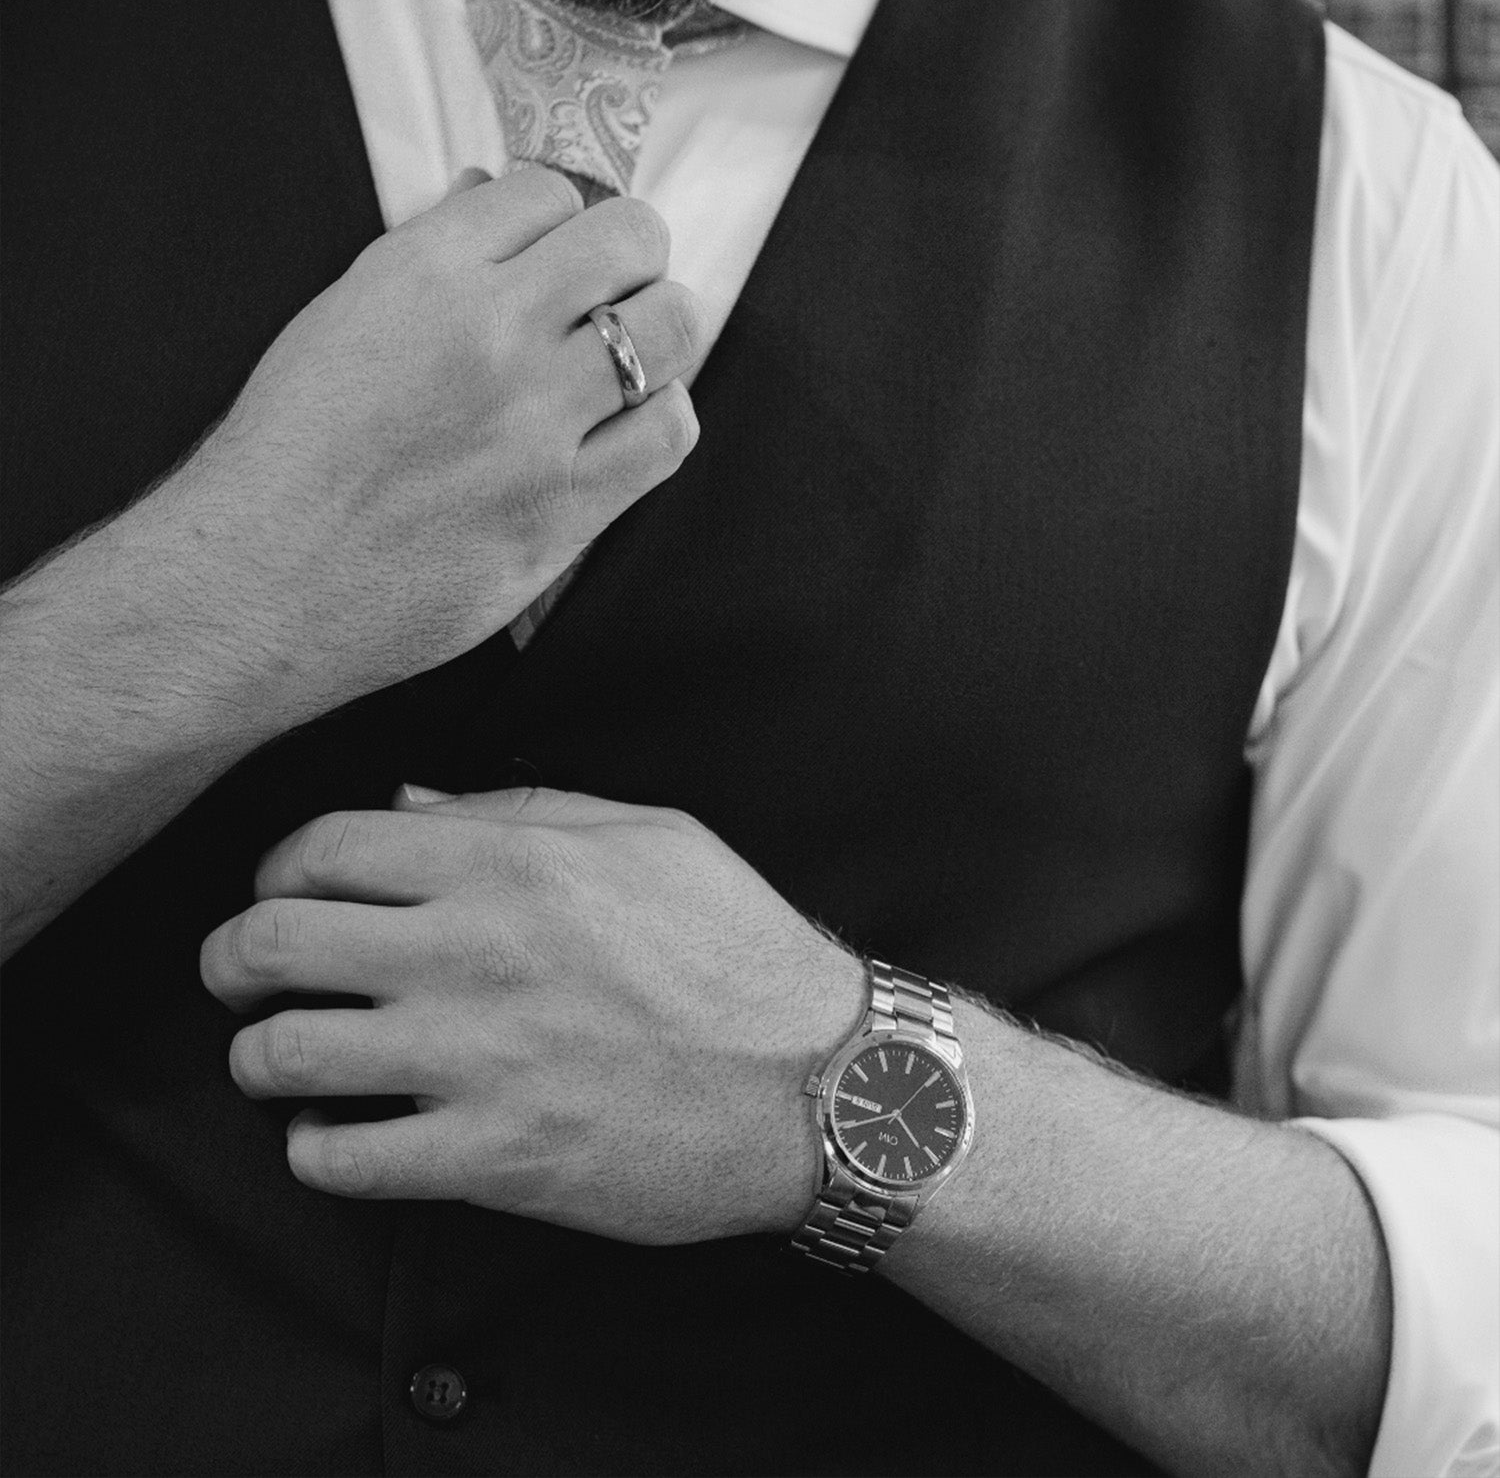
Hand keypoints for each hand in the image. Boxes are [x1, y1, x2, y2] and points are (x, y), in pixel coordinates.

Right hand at [152, 167, 705, 732]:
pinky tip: (631, 429)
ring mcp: (537, 422)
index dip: (560, 221)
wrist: (262, 579)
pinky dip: (663, 419)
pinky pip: (669, 434)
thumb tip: (488, 194)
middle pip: (630, 240)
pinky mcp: (565, 507)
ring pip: (670, 329)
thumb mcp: (338, 319)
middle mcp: (493, 334)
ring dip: (661, 334)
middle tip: (613, 295)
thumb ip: (426, 255)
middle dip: (631, 259)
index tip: (555, 256)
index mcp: (426, 272)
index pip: (548, 190)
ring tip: (630, 362)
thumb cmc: (289, 455)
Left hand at [200, 787, 866, 1243]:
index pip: (322, 847)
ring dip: (260, 1057)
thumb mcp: (650, 836)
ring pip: (281, 1056)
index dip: (277, 871)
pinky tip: (340, 1135)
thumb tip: (408, 801)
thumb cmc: (736, 948)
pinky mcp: (492, 1157)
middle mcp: (472, 951)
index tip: (285, 895)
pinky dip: (315, 1149)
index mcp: (509, 861)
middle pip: (270, 943)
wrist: (820, 1083)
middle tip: (245, 979)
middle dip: (232, 960)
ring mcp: (476, 1059)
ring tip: (286, 1061)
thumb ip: (521, 807)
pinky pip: (341, 1161)